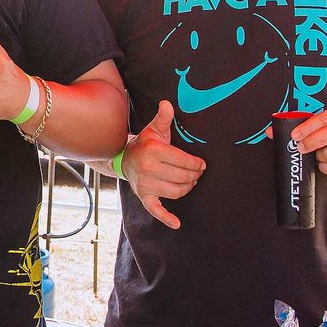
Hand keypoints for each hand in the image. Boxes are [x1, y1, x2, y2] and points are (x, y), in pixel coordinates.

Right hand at [117, 101, 205, 229]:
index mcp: (154, 151)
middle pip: (183, 177)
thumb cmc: (145, 144)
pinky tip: (177, 223)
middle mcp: (149, 168)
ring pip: (177, 191)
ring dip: (188, 188)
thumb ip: (164, 118)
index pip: (184, 160)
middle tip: (198, 173)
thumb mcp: (154, 129)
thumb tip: (167, 103)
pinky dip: (167, 218)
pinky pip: (156, 210)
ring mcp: (146, 184)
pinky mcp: (144, 196)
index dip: (196, 163)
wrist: (124, 158)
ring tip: (190, 182)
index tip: (202, 164)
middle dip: (194, 175)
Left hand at [286, 105, 326, 175]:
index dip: (308, 127)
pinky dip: (325, 168)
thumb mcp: (319, 123)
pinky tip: (324, 162)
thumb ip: (296, 125)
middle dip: (312, 142)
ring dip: (319, 157)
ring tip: (317, 154)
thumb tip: (271, 132)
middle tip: (300, 148)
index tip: (294, 135)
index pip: (323, 118)